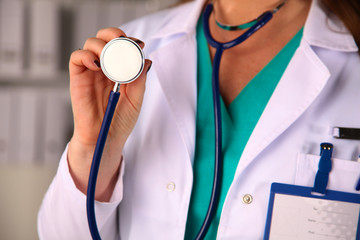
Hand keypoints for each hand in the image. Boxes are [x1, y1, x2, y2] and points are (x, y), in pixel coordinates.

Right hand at [67, 27, 151, 200]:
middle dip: (114, 34)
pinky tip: (97, 65)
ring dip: (101, 44)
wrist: (105, 138)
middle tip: (123, 41)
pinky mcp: (77, 77)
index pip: (122, 45)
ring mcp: (91, 71)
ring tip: (110, 57)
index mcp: (120, 69)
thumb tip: (146, 60)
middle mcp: (105, 66)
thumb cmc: (120, 120)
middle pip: (105, 38)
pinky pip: (76, 57)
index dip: (129, 40)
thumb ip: (139, 79)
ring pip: (91, 44)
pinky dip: (85, 55)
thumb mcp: (136, 99)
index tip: (140, 44)